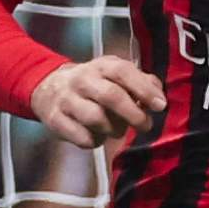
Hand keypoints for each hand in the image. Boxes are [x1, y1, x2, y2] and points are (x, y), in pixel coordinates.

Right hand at [27, 53, 164, 150]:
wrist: (48, 87)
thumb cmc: (93, 83)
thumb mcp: (114, 73)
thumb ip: (139, 81)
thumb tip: (158, 95)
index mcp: (100, 66)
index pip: (123, 72)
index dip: (144, 89)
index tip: (160, 105)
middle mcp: (82, 80)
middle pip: (111, 96)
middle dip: (133, 114)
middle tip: (145, 125)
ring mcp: (66, 100)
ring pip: (96, 119)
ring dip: (114, 129)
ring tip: (117, 129)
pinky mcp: (55, 120)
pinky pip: (83, 138)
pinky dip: (96, 141)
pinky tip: (98, 134)